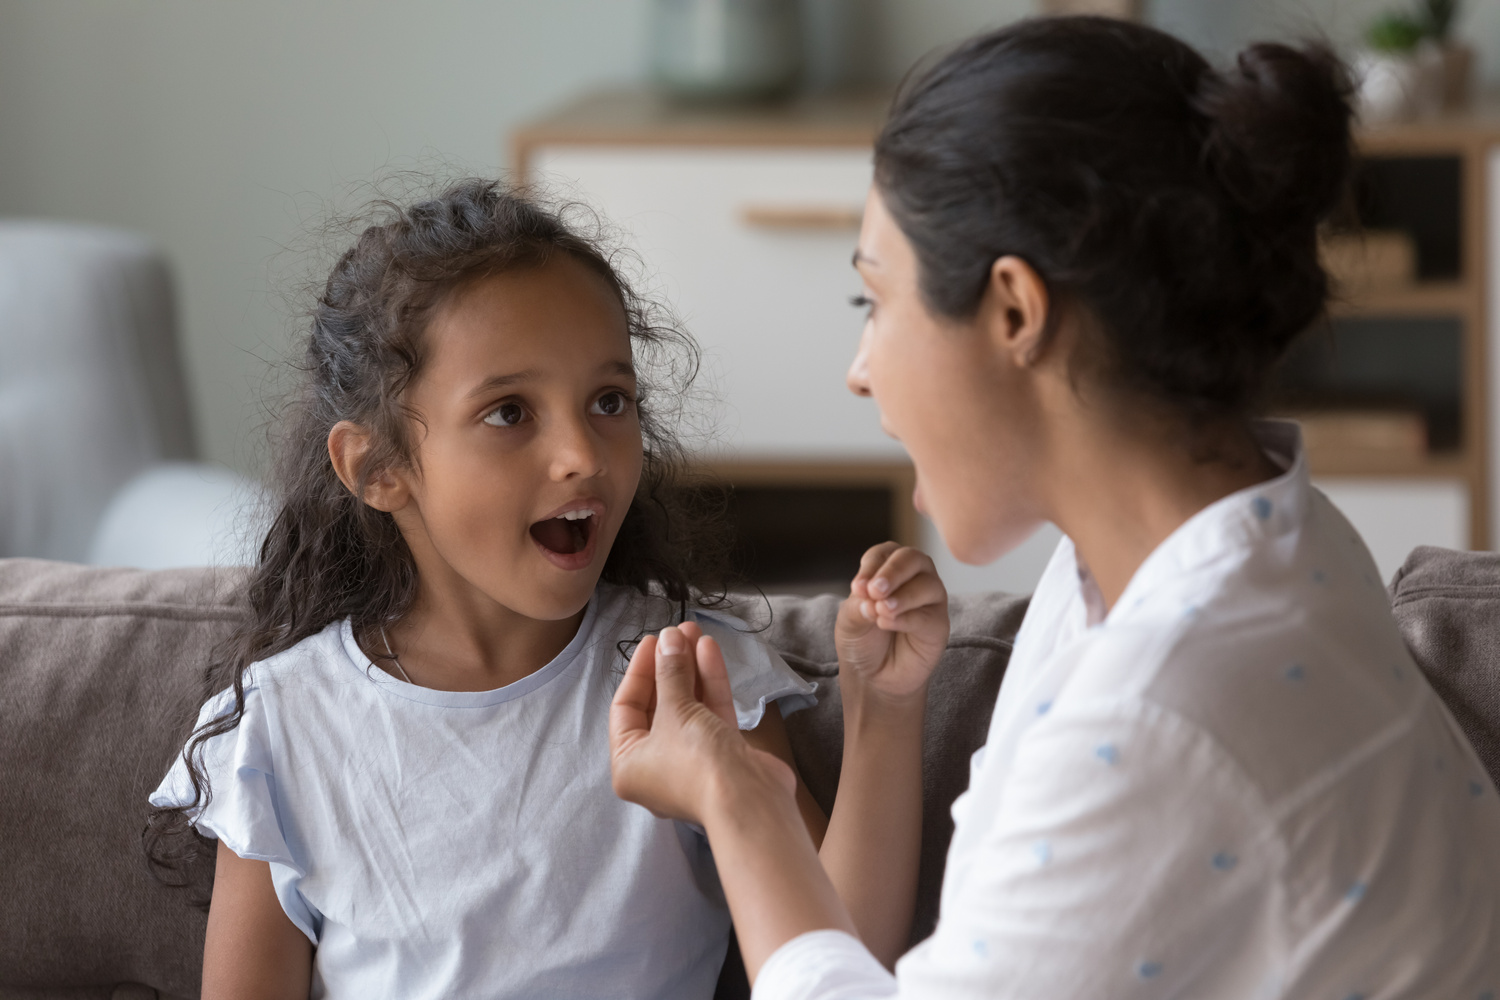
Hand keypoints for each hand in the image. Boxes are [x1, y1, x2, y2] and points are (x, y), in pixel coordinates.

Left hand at [610, 625, 794, 824]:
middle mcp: (657, 765)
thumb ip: (670, 671)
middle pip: (658, 705)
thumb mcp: (676, 711)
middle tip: (678, 632)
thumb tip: (668, 639)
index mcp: (629, 764)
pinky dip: (709, 685)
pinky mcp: (722, 755)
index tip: (654, 639)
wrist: (750, 801)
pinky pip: (710, 714)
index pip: (625, 708)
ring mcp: (692, 760)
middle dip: (669, 666)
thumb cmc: (696, 761)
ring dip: (690, 670)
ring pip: (687, 707)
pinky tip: (710, 651)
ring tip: (696, 633)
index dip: (639, 670)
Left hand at [835, 542, 949, 702]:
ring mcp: (930, 599)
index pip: (884, 554)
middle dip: (892, 572)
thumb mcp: (849, 619)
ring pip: (926, 585)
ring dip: (902, 596)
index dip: (871, 567)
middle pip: (912, 558)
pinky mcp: (938, 625)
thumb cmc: (863, 639)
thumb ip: (859, 604)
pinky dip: (906, 618)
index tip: (857, 588)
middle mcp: (915, 576)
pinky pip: (927, 616)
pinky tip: (886, 624)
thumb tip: (872, 596)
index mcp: (889, 567)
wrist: (872, 676)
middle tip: (874, 591)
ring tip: (880, 610)